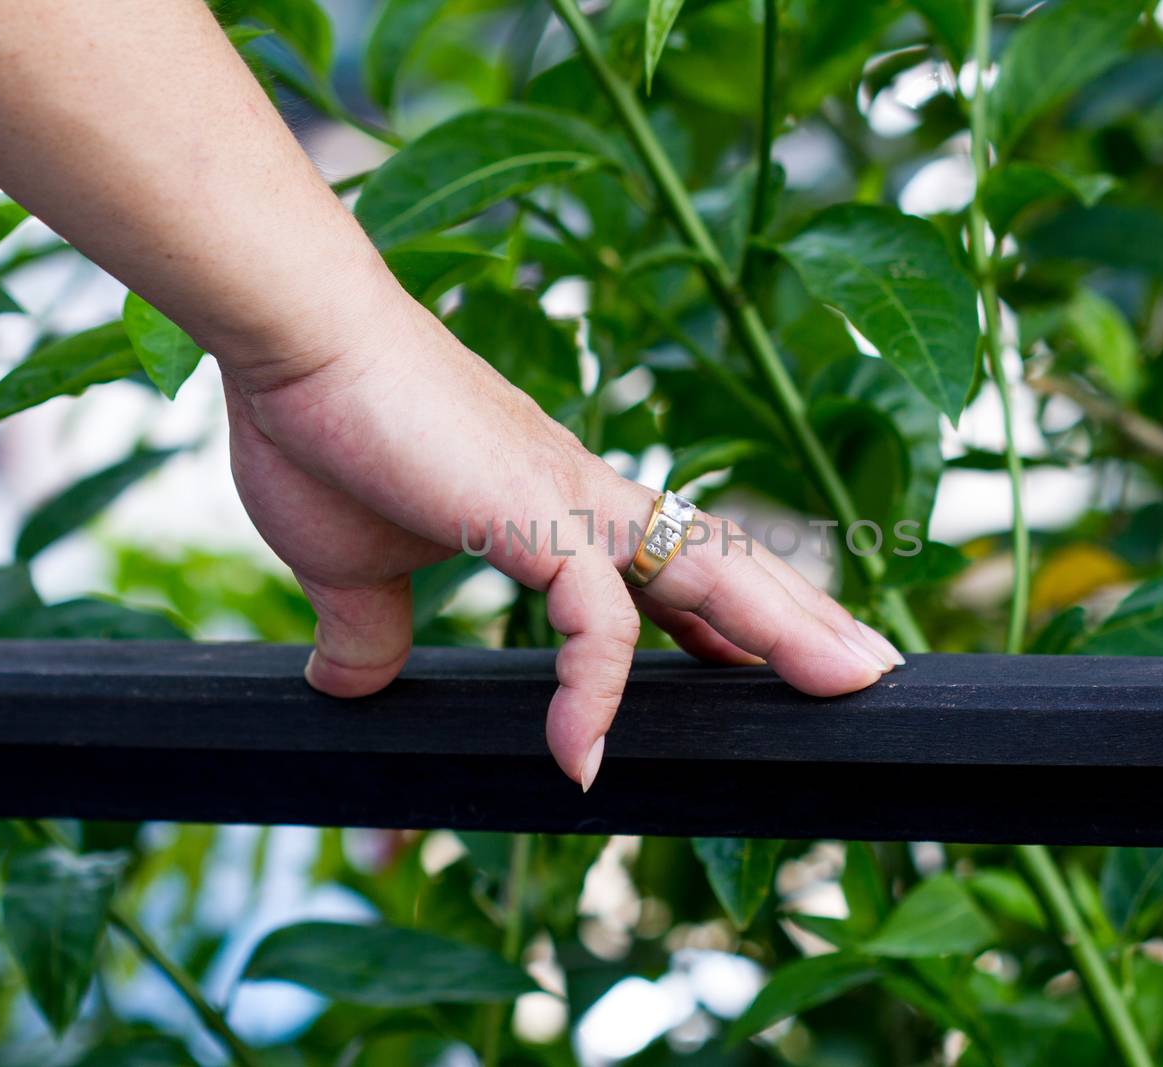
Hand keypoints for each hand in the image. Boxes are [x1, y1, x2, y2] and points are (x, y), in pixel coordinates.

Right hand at [222, 292, 902, 789]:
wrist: (295, 342)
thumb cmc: (324, 429)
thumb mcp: (354, 568)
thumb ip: (372, 631)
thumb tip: (348, 685)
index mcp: (557, 505)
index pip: (668, 570)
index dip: (723, 619)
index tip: (765, 663)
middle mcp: (587, 498)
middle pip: (724, 563)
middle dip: (801, 617)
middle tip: (867, 668)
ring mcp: (572, 502)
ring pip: (711, 571)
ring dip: (785, 628)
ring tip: (847, 683)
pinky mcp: (534, 514)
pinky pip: (595, 621)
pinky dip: (598, 692)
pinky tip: (584, 759)